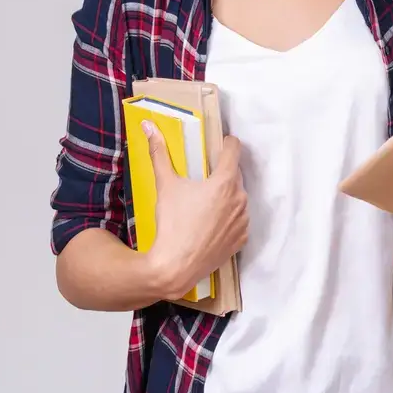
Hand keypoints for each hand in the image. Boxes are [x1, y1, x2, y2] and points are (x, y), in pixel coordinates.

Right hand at [142, 122, 248, 299]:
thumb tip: (148, 126)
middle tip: (202, 179)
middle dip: (221, 173)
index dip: (226, 143)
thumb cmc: (171, 223)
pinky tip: (209, 223)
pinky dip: (228, 218)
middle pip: (235, 175)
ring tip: (203, 205)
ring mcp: (244, 219)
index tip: (219, 144)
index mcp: (226, 181)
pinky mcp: (242, 238)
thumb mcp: (165, 185)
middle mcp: (241, 198)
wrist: (175, 266)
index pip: (234, 150)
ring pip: (238, 198)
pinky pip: (238, 220)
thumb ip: (159, 153)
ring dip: (226, 196)